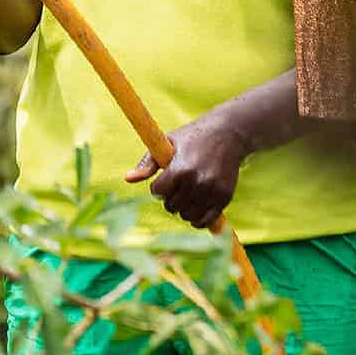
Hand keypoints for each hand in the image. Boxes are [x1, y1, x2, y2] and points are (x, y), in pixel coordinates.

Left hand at [125, 113, 250, 229]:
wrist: (228, 133)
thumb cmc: (192, 137)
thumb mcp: (168, 143)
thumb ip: (147, 163)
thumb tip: (128, 179)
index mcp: (181, 168)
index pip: (158, 192)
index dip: (158, 186)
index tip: (164, 178)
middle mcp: (197, 182)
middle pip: (172, 207)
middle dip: (171, 197)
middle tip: (178, 184)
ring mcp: (212, 191)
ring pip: (187, 216)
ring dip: (183, 208)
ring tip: (187, 192)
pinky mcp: (224, 198)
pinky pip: (204, 221)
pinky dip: (197, 218)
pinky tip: (196, 204)